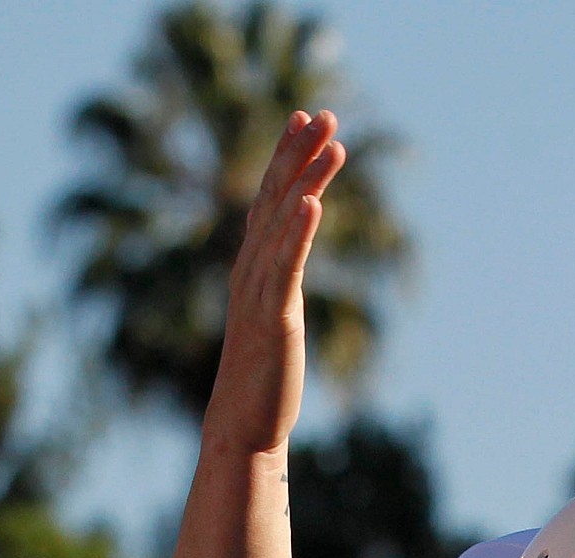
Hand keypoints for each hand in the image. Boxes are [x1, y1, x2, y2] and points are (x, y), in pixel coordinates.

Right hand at [202, 109, 346, 456]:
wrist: (242, 426)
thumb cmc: (261, 377)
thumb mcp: (273, 319)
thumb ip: (279, 286)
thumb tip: (291, 265)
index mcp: (252, 267)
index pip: (269, 200)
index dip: (285, 157)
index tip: (302, 118)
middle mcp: (251, 270)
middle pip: (273, 198)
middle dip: (297, 153)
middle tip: (321, 113)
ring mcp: (260, 292)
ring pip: (282, 224)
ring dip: (307, 180)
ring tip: (332, 143)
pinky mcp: (273, 318)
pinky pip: (285, 267)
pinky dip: (297, 232)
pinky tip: (312, 202)